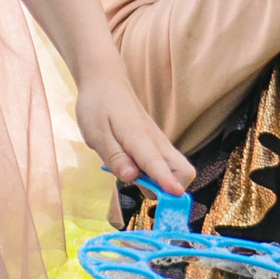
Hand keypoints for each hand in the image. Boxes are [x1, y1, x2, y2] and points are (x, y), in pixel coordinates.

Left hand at [73, 75, 195, 193]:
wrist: (106, 81)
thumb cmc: (98, 106)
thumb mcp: (96, 134)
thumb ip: (114, 157)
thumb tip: (132, 177)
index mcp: (139, 138)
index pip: (158, 164)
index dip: (167, 182)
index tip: (177, 197)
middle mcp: (156, 141)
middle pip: (183, 170)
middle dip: (173, 187)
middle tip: (144, 191)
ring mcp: (159, 141)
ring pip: (177, 168)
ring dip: (164, 182)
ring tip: (132, 177)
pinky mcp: (156, 143)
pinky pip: (166, 164)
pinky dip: (158, 174)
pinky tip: (133, 169)